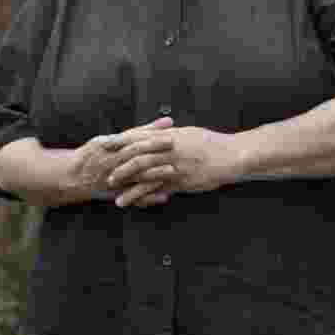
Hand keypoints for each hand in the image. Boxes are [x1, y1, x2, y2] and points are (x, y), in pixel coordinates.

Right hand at [65, 117, 175, 203]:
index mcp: (109, 146)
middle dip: (154, 153)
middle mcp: (110, 162)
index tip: (171, 136)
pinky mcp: (116, 193)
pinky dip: (148, 197)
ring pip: (134, 177)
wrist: (72, 177)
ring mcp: (113, 179)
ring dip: (153, 174)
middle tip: (173, 149)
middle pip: (134, 156)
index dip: (152, 138)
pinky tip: (164, 196)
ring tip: (171, 171)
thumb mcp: (113, 138)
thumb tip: (169, 121)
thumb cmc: (97, 153)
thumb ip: (141, 131)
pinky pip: (133, 196)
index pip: (133, 141)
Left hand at [105, 126, 236, 207]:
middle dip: (119, 163)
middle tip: (103, 171)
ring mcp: (175, 164)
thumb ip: (173, 135)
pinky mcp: (181, 180)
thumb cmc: (213, 144)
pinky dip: (141, 195)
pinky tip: (130, 202)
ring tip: (111, 191)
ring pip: (144, 172)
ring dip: (126, 181)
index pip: (140, 136)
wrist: (232, 155)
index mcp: (171, 135)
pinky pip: (157, 188)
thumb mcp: (190, 134)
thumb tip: (161, 133)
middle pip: (137, 154)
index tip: (104, 144)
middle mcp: (169, 149)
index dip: (121, 140)